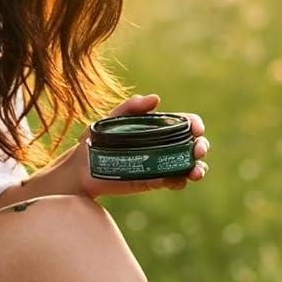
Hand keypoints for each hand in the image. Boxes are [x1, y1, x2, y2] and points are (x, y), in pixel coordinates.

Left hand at [71, 92, 209, 198]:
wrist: (79, 169)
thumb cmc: (95, 140)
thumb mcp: (111, 119)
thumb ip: (130, 107)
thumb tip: (155, 99)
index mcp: (157, 127)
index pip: (185, 123)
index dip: (195, 124)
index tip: (196, 128)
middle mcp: (163, 145)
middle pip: (193, 145)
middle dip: (201, 147)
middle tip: (198, 151)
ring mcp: (160, 165)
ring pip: (189, 166)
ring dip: (197, 169)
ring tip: (195, 172)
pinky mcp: (153, 182)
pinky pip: (173, 182)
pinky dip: (179, 182)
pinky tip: (176, 181)